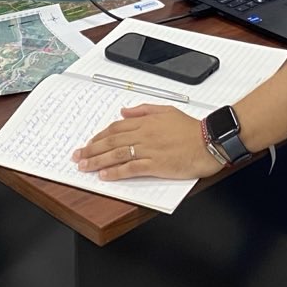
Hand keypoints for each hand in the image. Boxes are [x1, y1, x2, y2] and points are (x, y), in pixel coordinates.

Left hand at [72, 104, 221, 180]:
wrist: (209, 142)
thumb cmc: (191, 128)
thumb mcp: (166, 110)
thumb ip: (143, 110)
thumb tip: (124, 110)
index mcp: (146, 121)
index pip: (116, 127)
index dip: (99, 136)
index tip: (89, 143)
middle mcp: (144, 134)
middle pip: (111, 141)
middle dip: (91, 149)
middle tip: (77, 156)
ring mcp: (149, 150)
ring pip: (117, 154)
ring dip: (97, 161)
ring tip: (84, 167)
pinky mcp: (156, 165)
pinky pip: (131, 168)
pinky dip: (116, 172)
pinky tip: (105, 176)